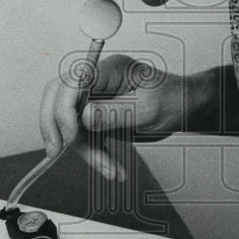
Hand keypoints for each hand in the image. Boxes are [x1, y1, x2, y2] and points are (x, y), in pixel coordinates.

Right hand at [39, 53, 185, 180]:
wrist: (184, 109)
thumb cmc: (174, 100)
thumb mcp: (148, 109)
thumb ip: (114, 112)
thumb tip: (83, 116)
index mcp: (110, 69)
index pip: (73, 81)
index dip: (64, 108)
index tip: (70, 135)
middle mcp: (98, 81)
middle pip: (59, 97)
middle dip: (55, 125)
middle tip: (56, 152)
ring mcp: (95, 98)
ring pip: (70, 123)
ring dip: (84, 150)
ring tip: (109, 168)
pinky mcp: (97, 116)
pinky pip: (84, 136)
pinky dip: (94, 155)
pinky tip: (110, 168)